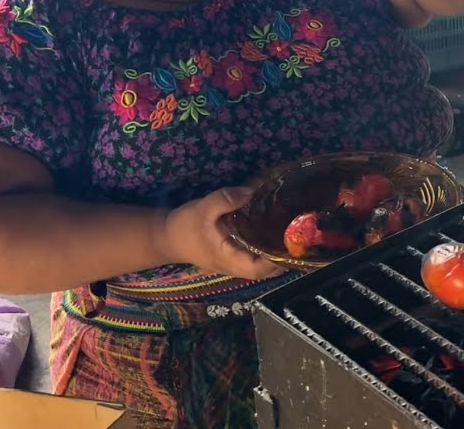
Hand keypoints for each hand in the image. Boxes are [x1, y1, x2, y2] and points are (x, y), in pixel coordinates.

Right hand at [160, 187, 286, 280]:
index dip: (275, 260)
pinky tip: (276, 232)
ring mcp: (235, 263)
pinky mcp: (234, 255)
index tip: (290, 243)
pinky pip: (256, 257)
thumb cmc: (184, 226)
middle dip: (283, 257)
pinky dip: (267, 248)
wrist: (165, 236)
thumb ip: (225, 200)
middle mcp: (235, 266)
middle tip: (298, 236)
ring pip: (262, 265)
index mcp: (228, 259)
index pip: (257, 269)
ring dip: (277, 254)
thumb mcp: (203, 208)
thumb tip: (252, 192)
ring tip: (292, 234)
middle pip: (265, 271)